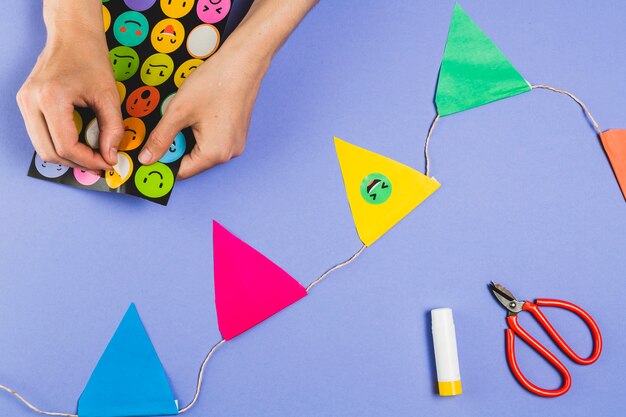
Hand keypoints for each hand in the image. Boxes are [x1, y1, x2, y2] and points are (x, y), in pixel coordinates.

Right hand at [17, 0, 120, 170]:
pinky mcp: (26, 103)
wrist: (72, 35)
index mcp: (51, 98)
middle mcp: (31, 102)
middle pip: (50, 152)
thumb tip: (110, 156)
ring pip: (42, 148)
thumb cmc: (90, 58)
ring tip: (93, 157)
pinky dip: (59, 146)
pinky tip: (80, 146)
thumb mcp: (109, 95)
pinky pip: (40, 136)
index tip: (108, 163)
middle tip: (102, 164)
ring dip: (68, 158)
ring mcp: (24, 103)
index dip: (89, 160)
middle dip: (78, 163)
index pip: (66, 146)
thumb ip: (112, 128)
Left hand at [138, 0, 318, 178]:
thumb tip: (147, 159)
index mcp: (214, 153)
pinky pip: (213, 142)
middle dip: (175, 147)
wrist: (242, 64)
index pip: (181, 172)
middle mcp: (228, 154)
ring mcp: (234, 145)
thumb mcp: (178, 111)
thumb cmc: (215, 83)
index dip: (162, 162)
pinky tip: (197, 115)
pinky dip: (200, 133)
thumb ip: (160, 138)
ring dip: (187, 138)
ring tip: (185, 116)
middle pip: (192, 162)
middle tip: (167, 125)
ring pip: (201, 151)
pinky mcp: (236, 135)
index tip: (149, 152)